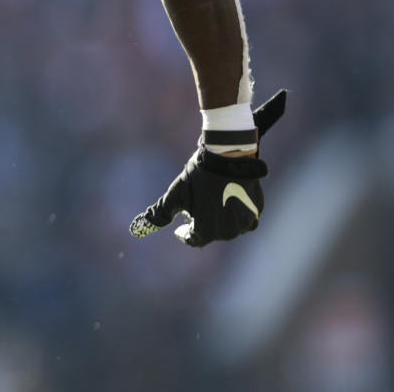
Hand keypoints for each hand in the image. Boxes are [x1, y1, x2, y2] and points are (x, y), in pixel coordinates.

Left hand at [129, 90, 286, 246]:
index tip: (179, 228)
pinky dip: (234, 213)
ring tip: (211, 202)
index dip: (184, 233)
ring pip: (228, 227)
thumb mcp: (176, 194)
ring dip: (218, 219)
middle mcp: (229, 232)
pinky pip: (244, 218)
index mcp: (208, 231)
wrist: (228, 154)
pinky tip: (227, 199)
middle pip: (211, 233)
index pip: (193, 239)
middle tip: (195, 208)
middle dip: (202, 223)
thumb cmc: (198, 175)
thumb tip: (136, 229)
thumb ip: (159, 215)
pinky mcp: (257, 210)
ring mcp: (246, 222)